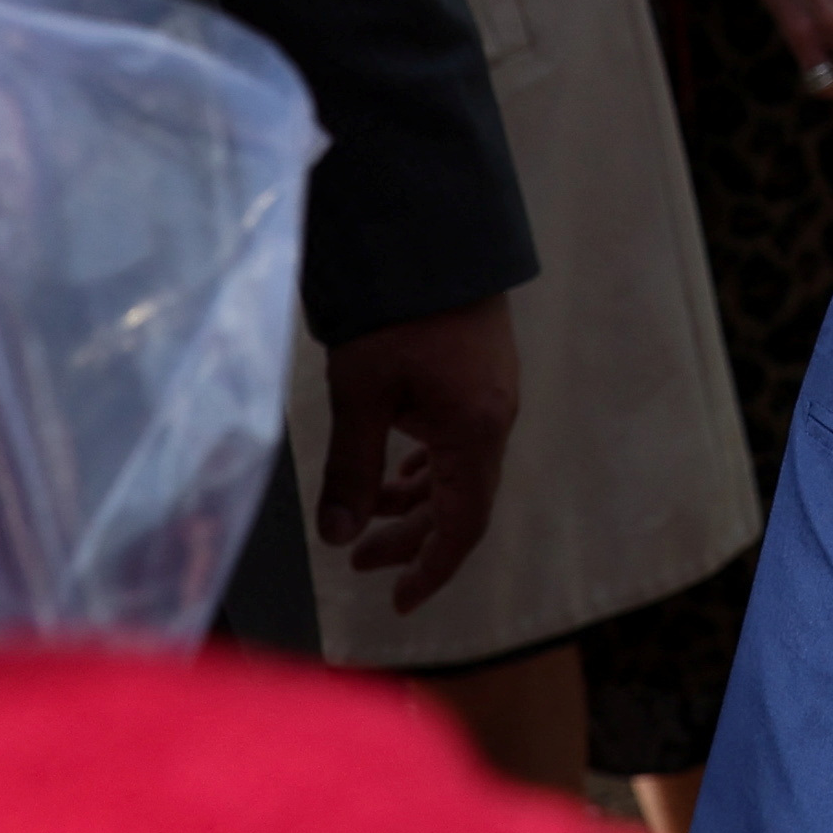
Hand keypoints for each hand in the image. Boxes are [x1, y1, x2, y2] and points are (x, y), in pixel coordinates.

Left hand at [315, 295, 521, 615]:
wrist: (431, 230)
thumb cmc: (396, 308)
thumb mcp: (361, 394)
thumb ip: (351, 471)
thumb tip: (338, 536)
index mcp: (475, 431)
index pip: (462, 525)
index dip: (432, 569)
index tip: (401, 602)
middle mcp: (494, 418)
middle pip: (461, 501)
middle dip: (412, 538)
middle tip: (360, 563)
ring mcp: (491, 393)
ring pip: (458, 470)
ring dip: (415, 501)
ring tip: (368, 518)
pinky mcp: (479, 372)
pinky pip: (459, 439)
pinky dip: (426, 465)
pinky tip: (397, 467)